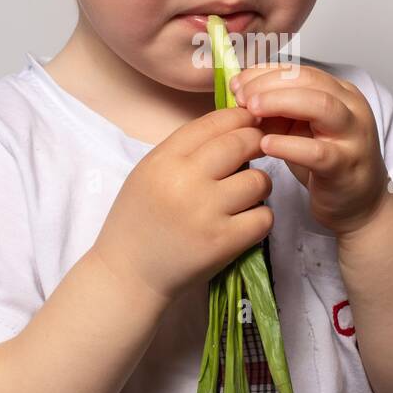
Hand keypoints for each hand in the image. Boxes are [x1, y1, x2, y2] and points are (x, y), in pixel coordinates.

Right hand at [92, 106, 273, 302]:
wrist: (127, 275)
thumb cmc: (138, 221)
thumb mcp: (149, 173)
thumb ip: (184, 150)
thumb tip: (231, 127)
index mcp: (164, 160)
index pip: (213, 123)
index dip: (239, 117)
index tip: (249, 121)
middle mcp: (185, 181)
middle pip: (240, 143)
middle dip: (255, 142)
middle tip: (258, 150)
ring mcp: (206, 212)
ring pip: (259, 180)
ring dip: (259, 183)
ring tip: (247, 193)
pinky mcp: (224, 243)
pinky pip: (264, 217)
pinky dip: (260, 217)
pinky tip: (246, 220)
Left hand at [230, 63, 390, 236]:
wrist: (359, 205)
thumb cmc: (328, 164)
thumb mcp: (301, 129)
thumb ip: (279, 110)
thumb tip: (241, 94)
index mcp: (340, 93)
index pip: (300, 70)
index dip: (266, 73)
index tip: (238, 83)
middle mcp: (351, 108)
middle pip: (309, 80)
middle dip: (270, 84)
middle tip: (241, 96)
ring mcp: (353, 136)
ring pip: (320, 106)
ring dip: (280, 103)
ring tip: (251, 111)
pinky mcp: (346, 166)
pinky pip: (317, 152)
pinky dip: (288, 145)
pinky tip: (265, 143)